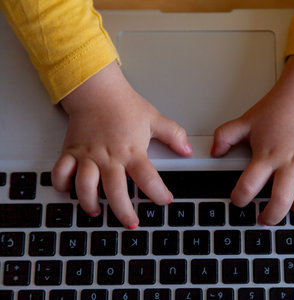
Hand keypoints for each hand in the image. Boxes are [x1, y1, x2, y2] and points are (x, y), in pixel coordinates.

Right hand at [51, 62, 191, 228]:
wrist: (97, 90)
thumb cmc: (124, 105)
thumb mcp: (155, 119)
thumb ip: (174, 135)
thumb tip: (188, 150)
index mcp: (131, 151)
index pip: (148, 178)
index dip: (158, 193)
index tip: (165, 201)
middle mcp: (109, 157)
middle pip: (115, 192)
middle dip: (124, 212)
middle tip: (131, 223)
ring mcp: (88, 155)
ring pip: (85, 186)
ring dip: (90, 202)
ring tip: (96, 212)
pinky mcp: (71, 151)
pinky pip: (61, 171)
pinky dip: (61, 184)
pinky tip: (68, 191)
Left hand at [212, 56, 293, 224]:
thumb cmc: (277, 109)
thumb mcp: (245, 121)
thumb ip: (225, 136)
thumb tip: (214, 152)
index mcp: (267, 154)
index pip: (249, 185)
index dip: (240, 198)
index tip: (238, 201)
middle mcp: (289, 161)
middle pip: (282, 199)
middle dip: (271, 216)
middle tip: (264, 219)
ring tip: (292, 211)